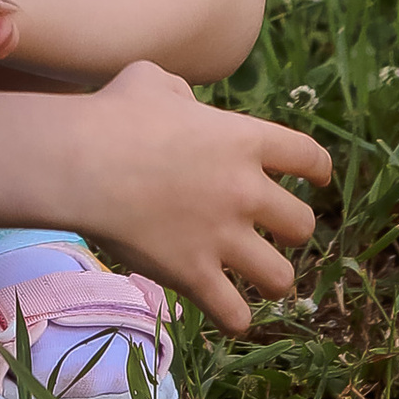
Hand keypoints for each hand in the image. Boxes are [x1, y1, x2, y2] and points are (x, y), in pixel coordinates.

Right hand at [75, 58, 329, 336]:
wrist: (81, 162)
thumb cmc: (113, 113)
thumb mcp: (153, 80)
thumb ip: (181, 93)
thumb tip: (186, 107)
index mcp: (244, 140)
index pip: (309, 157)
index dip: (316, 170)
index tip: (315, 180)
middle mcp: (245, 191)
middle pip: (302, 225)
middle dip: (290, 230)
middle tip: (266, 230)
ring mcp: (223, 238)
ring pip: (281, 279)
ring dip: (272, 278)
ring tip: (255, 276)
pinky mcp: (195, 275)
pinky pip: (236, 315)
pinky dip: (235, 317)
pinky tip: (226, 310)